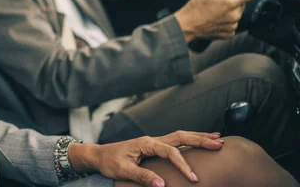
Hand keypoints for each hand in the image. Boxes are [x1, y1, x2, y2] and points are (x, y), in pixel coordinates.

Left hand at [69, 131, 223, 186]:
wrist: (99, 155)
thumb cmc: (109, 162)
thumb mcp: (123, 170)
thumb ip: (143, 176)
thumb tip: (162, 185)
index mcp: (146, 143)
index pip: (170, 152)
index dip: (183, 165)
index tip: (194, 178)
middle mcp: (152, 140)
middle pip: (180, 136)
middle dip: (200, 140)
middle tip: (219, 144)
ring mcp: (154, 142)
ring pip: (180, 136)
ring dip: (198, 137)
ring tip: (216, 138)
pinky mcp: (154, 146)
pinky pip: (176, 141)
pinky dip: (189, 140)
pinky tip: (198, 141)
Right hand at [174, 0, 253, 42]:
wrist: (187, 25)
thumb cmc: (195, 8)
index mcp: (230, 2)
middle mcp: (234, 15)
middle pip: (242, 5)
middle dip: (234, 3)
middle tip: (220, 3)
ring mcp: (232, 25)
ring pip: (237, 16)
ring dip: (230, 13)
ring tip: (216, 13)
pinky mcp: (229, 34)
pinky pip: (232, 26)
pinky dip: (226, 23)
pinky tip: (216, 21)